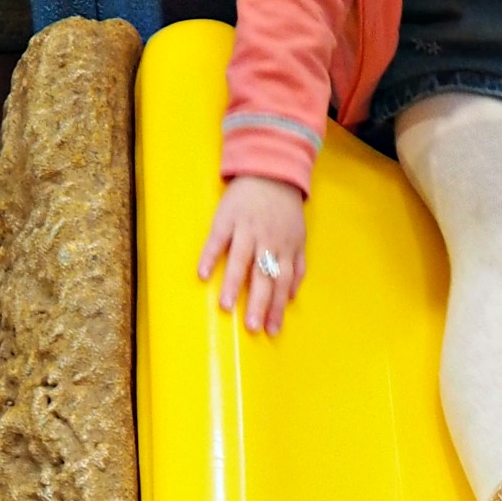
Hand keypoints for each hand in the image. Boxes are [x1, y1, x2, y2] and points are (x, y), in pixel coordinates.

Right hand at [199, 174, 307, 334]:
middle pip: (263, 275)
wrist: (270, 171)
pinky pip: (217, 239)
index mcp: (285, 248)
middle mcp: (267, 241)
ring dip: (233, 283)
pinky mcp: (227, 217)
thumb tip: (290, 297)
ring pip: (240, 259)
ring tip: (226, 306)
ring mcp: (246, 229)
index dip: (277, 307)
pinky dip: (209, 255)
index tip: (271, 329)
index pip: (282, 282)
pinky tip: (202, 274)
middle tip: (253, 327)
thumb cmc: (284, 210)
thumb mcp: (298, 237)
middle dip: (259, 302)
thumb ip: (297, 267)